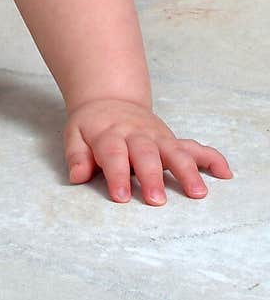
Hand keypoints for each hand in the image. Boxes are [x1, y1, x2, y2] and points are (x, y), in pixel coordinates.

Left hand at [64, 98, 231, 204]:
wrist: (110, 99)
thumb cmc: (92, 125)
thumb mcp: (75, 134)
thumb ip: (77, 155)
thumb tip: (77, 176)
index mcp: (110, 134)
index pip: (114, 154)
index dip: (116, 175)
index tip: (120, 196)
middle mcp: (136, 134)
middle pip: (146, 154)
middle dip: (152, 176)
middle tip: (156, 200)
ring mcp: (157, 136)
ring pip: (174, 151)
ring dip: (187, 171)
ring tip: (197, 193)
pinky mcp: (171, 139)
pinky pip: (194, 147)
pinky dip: (211, 158)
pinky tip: (224, 173)